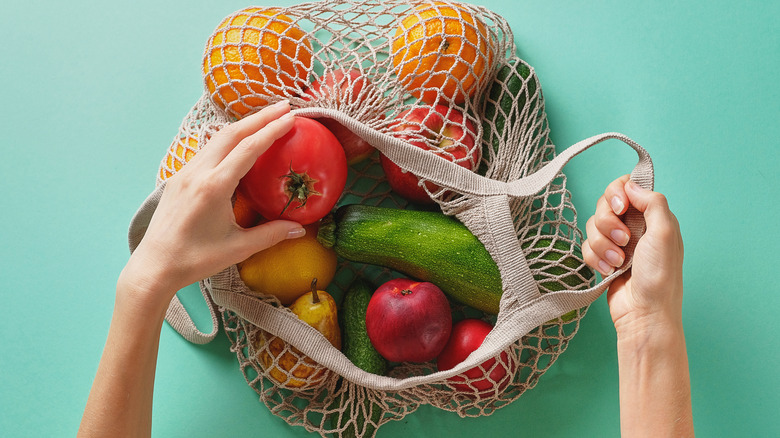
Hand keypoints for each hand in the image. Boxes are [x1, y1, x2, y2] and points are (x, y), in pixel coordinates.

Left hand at [120, 101, 303, 308]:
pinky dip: (227, 140)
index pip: (248, 148)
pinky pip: (206, 151)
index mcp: (214, 186)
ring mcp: (185, 173)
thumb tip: (300, 228)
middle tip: (285, 106)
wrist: (154, 266)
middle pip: (232, 133)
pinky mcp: (178, 178)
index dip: (272, 130)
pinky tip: (238, 142)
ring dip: (243, 126)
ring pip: (217, 139)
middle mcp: (198, 173)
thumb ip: (271, 234)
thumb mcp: (238, 248)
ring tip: (266, 119)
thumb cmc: (195, 260)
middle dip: (260, 117)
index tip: (291, 118)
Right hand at [582, 175, 683, 332]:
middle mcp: (634, 225)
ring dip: (603, 245)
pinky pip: (586, 246)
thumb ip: (652, 203)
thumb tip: (632, 185)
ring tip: (618, 262)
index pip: (625, 187)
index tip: (621, 209)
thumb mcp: (665, 233)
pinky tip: (610, 271)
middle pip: (603, 205)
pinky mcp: (603, 257)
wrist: (644, 313)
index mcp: (652, 216)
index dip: (617, 194)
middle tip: (624, 241)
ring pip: (592, 226)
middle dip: (608, 224)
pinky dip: (596, 259)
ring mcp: (617, 242)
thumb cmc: (660, 276)